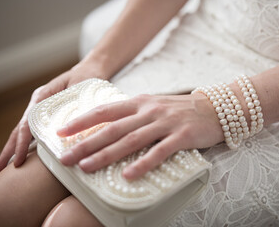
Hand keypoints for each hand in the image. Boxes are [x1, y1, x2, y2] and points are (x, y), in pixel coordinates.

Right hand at [0, 57, 110, 172]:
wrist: (91, 70)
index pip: (27, 124)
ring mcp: (42, 110)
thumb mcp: (82, 90)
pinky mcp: (49, 115)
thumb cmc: (88, 78)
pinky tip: (24, 157)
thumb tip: (71, 127)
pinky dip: (28, 144)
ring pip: (25, 131)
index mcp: (42, 97)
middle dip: (10, 149)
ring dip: (15, 148)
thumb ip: (76, 105)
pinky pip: (36, 131)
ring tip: (5, 166)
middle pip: (20, 129)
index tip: (19, 159)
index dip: (22, 143)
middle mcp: (39, 104)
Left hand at [57, 93, 222, 178]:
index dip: (82, 120)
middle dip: (86, 143)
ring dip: (107, 154)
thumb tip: (109, 126)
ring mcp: (165, 123)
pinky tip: (129, 175)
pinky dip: (143, 163)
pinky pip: (160, 152)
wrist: (216, 107)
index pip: (106, 110)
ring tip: (86, 167)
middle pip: (113, 128)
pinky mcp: (182, 136)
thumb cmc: (182, 109)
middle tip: (65, 158)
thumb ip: (134, 114)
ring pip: (131, 140)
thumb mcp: (155, 105)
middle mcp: (149, 111)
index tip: (62, 132)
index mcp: (141, 102)